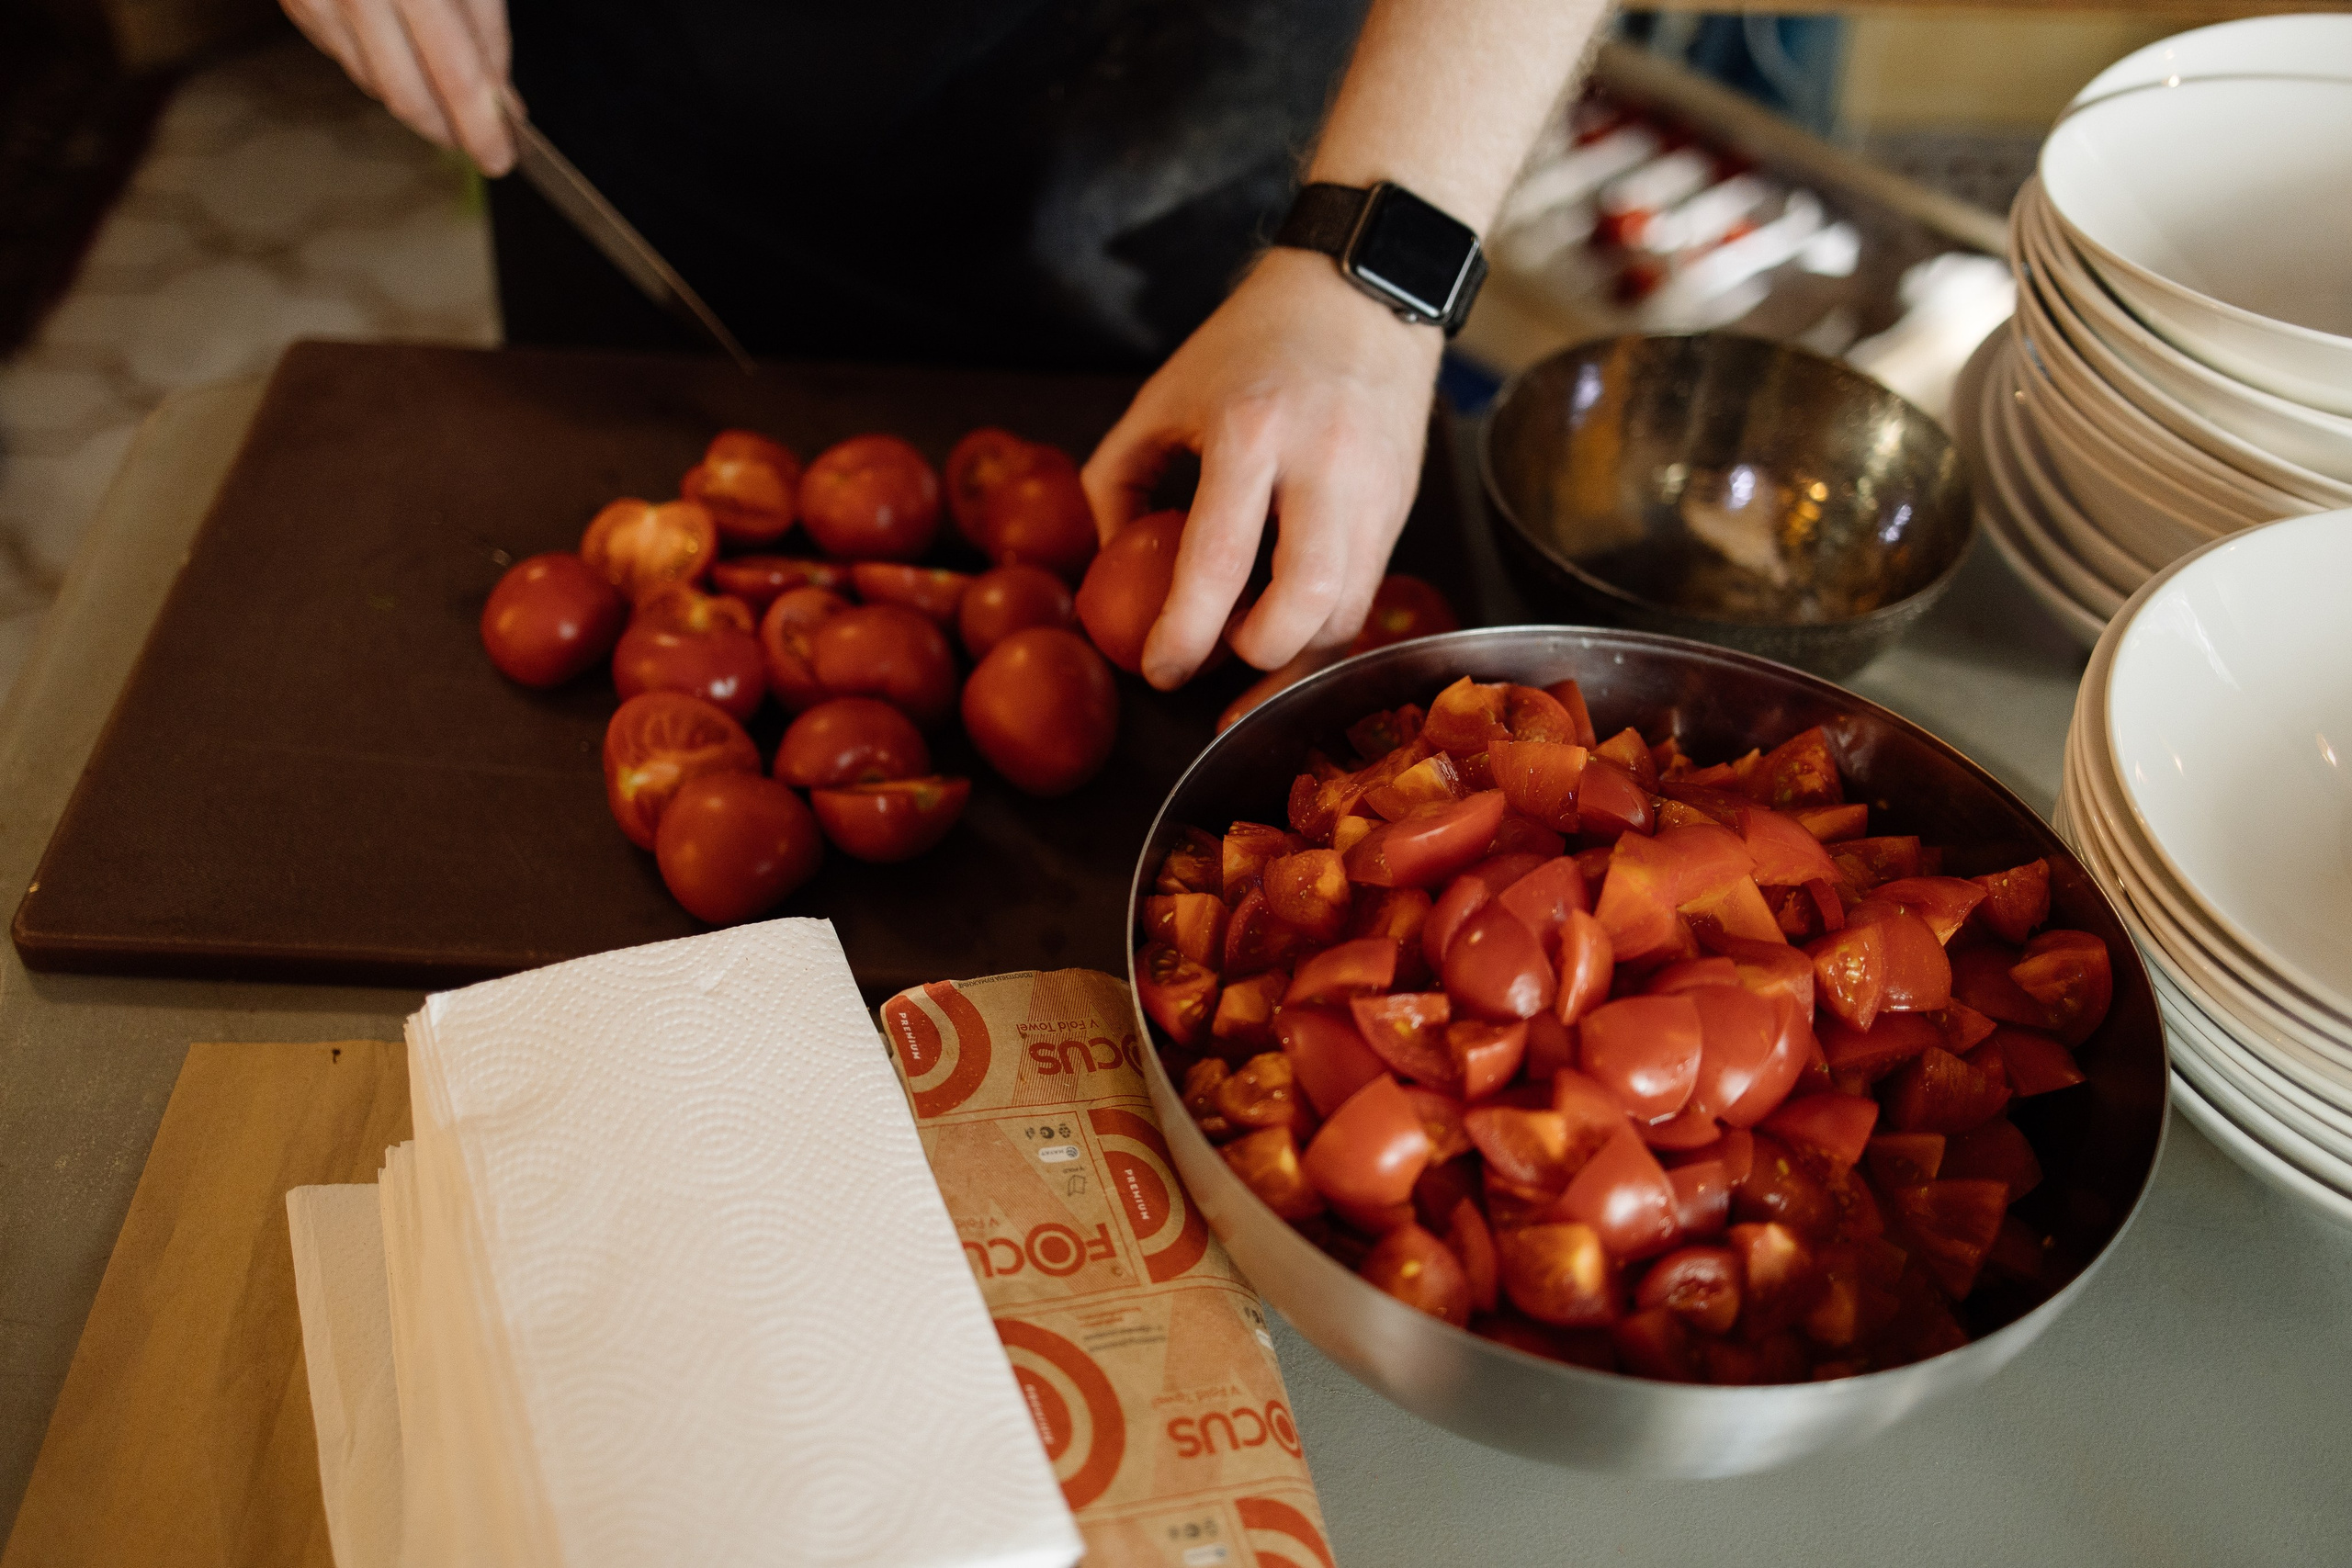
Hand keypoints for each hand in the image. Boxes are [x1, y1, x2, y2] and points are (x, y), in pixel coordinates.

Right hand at [283, 0, 515, 175]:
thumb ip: (487, 30)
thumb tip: (502, 102)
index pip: (458, 77)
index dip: (484, 126)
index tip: (501, 155)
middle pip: (410, 97)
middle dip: (450, 129)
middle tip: (481, 143)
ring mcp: (320, 0)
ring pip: (378, 85)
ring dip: (420, 102)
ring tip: (446, 95)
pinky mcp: (299, 4)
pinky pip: (348, 59)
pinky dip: (382, 68)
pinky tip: (400, 50)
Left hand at [1083, 247, 1441, 696]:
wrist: (1361, 295)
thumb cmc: (1253, 342)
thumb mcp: (1165, 395)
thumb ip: (1117, 477)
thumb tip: (1107, 561)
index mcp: (1250, 433)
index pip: (1219, 561)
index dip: (1185, 633)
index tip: (1160, 669)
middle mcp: (1322, 467)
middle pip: (1302, 604)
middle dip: (1254, 658)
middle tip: (1212, 659)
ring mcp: (1373, 492)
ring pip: (1346, 613)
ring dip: (1296, 658)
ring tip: (1248, 662)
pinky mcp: (1400, 508)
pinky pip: (1366, 595)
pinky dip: (1324, 630)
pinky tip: (1288, 637)